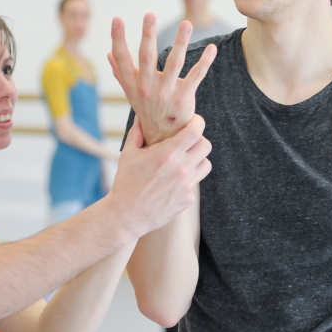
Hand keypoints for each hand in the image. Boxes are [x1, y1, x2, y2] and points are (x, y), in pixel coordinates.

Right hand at [107, 14, 216, 144]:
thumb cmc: (147, 109)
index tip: (117, 19)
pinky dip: (204, 62)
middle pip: (147, 57)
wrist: (163, 138)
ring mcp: (166, 93)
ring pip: (174, 63)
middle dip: (148, 35)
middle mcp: (147, 87)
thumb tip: (108, 54)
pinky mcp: (184, 98)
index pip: (122, 58)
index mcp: (133, 83)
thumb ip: (120, 72)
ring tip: (186, 23)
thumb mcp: (130, 92)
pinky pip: (196, 76)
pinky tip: (212, 48)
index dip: (118, 38)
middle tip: (149, 15)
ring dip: (181, 42)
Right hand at [108, 117, 211, 236]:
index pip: (196, 131)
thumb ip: (137, 133)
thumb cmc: (126, 183)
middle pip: (206, 145)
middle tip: (188, 141)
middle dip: (198, 140)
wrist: (127, 215)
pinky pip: (195, 183)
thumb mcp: (128, 154)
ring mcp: (186, 185)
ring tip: (183, 160)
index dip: (197, 122)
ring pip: (206, 164)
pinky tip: (174, 181)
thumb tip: (140, 117)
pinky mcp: (188, 199)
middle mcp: (181, 169)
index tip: (193, 121)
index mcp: (168, 154)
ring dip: (197, 159)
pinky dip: (188, 179)